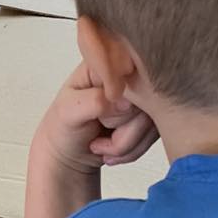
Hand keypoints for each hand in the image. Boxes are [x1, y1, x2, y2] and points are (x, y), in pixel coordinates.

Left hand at [33, 65, 153, 178]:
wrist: (67, 152)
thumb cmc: (63, 126)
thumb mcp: (69, 111)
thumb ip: (94, 102)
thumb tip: (126, 102)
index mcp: (105, 64)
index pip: (130, 76)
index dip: (119, 104)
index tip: (98, 119)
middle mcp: (127, 77)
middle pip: (148, 101)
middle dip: (124, 131)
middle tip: (98, 129)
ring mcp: (141, 97)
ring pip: (153, 123)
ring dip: (126, 144)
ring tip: (102, 142)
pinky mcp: (149, 116)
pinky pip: (154, 136)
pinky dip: (133, 150)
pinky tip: (112, 147)